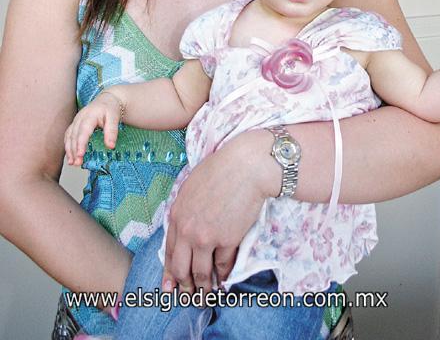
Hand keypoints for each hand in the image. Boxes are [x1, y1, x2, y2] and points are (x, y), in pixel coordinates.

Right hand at [64, 90, 121, 165]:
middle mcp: (80, 118)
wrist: (107, 100)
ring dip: (69, 150)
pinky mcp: (75, 124)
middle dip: (74, 150)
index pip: (83, 131)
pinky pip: (68, 136)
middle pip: (74, 135)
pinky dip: (68, 146)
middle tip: (77, 163)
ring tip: (72, 163)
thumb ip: (112, 132)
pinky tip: (70, 156)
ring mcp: (76, 121)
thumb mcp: (114, 118)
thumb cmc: (111, 109)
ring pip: (69, 136)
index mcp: (90, 115)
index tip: (80, 154)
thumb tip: (110, 147)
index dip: (81, 143)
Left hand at [162, 129, 278, 294]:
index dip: (169, 273)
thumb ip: (185, 210)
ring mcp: (207, 238)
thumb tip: (186, 229)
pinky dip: (225, 275)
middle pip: (181, 268)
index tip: (169, 288)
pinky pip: (223, 265)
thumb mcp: (191, 187)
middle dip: (184, 286)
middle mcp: (187, 230)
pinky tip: (225, 280)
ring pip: (201, 273)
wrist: (245, 167)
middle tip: (188, 297)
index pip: (168, 252)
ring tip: (206, 296)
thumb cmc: (220, 169)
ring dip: (204, 288)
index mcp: (176, 215)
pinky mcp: (227, 241)